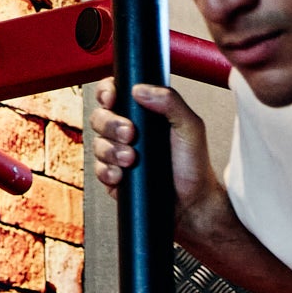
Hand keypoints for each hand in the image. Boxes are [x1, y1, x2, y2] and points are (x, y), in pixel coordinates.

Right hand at [90, 79, 219, 223]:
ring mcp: (119, 156)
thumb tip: (140, 89)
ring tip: (131, 159)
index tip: (113, 98)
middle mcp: (127, 133)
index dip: (107, 92)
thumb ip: (171, 101)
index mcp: (142, 114)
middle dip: (111, 124)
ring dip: (111, 150)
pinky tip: (122, 175)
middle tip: (131, 135)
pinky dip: (108, 172)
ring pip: (98, 144)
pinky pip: (99, 171)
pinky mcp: (115, 179)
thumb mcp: (190, 127)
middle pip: (99, 117)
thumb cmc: (194, 166)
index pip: (114, 94)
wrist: (193, 203)